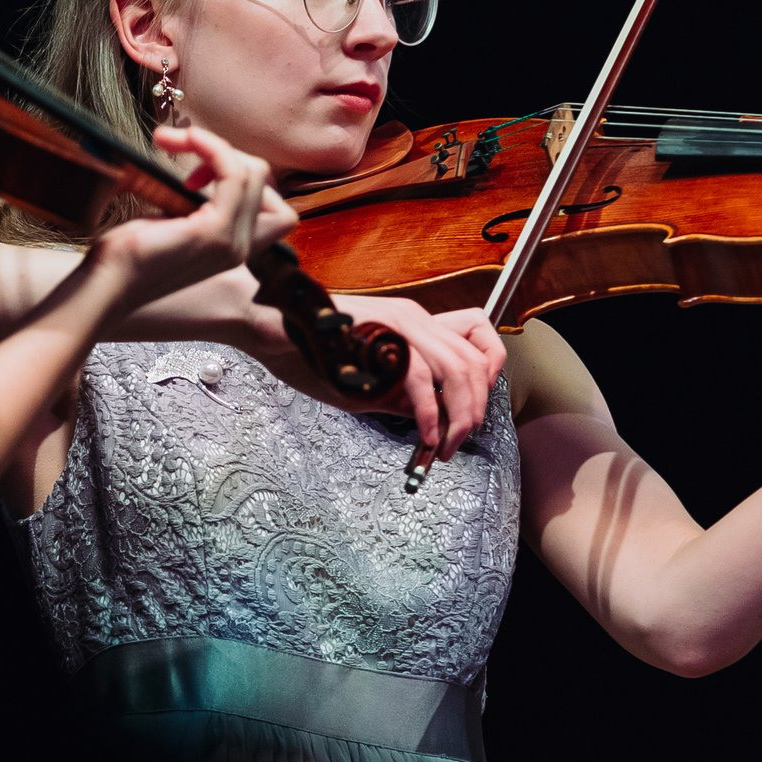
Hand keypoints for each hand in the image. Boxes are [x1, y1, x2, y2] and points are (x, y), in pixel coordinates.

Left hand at [81, 126, 293, 313]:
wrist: (108, 283)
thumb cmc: (129, 254)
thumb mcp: (172, 224)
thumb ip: (197, 206)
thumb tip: (201, 172)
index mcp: (233, 245)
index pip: (268, 199)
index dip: (237, 174)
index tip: (193, 174)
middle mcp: (241, 246)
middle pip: (260, 179)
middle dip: (224, 152)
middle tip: (183, 147)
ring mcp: (231, 242)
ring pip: (252, 173)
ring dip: (215, 146)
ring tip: (176, 143)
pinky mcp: (214, 232)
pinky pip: (234, 175)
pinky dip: (213, 150)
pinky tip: (187, 142)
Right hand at [250, 294, 505, 464]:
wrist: (272, 324)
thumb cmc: (310, 349)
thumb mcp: (367, 378)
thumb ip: (403, 393)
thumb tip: (435, 418)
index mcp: (414, 322)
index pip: (477, 334)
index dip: (490, 372)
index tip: (475, 407)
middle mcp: (414, 317)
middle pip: (475, 360)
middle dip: (476, 409)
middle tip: (459, 441)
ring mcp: (399, 324)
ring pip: (457, 369)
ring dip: (460, 415)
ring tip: (447, 444)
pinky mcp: (380, 339)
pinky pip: (420, 380)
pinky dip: (430, 415)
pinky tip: (424, 436)